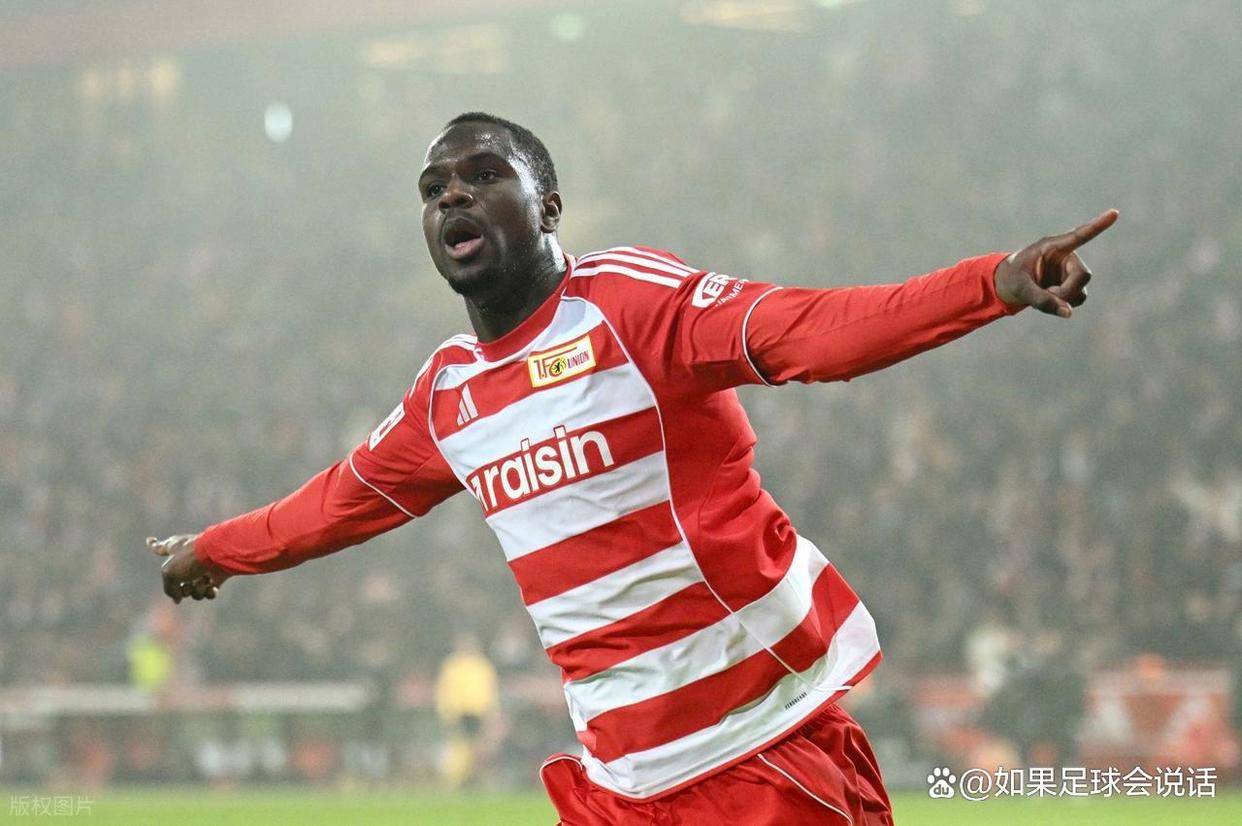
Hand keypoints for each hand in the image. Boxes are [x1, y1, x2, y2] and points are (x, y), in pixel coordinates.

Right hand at [147, 534, 228, 603]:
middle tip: (187, 586)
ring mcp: (203, 566)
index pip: (160, 547)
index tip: (150, 540)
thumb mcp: (169, 574)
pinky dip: (209, 592)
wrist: (220, 555)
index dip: (154, 545)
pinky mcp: (218, 575)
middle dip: (182, 589)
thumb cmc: (191, 558)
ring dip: (196, 591)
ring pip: (194, 589)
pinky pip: (209, 591)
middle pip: (179, 582)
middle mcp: (188, 557)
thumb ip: (169, 588)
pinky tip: (211, 587)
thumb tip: (178, 599)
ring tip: (201, 583)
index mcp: (175, 548)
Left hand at [994, 209, 1118, 317]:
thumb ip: (1041, 299)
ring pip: (1081, 291)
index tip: (1115, 213)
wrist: (1007, 284)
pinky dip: (1063, 305)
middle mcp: (1066, 258)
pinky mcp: (1071, 286)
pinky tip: (1048, 299)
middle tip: (1048, 295)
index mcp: (1052, 247)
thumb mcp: (1020, 288)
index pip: (1078, 236)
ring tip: (1042, 294)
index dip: (1097, 226)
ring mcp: (1070, 272)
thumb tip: (1069, 313)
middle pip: (1083, 275)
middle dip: (1068, 291)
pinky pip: (1076, 300)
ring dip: (1064, 299)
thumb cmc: (1011, 279)